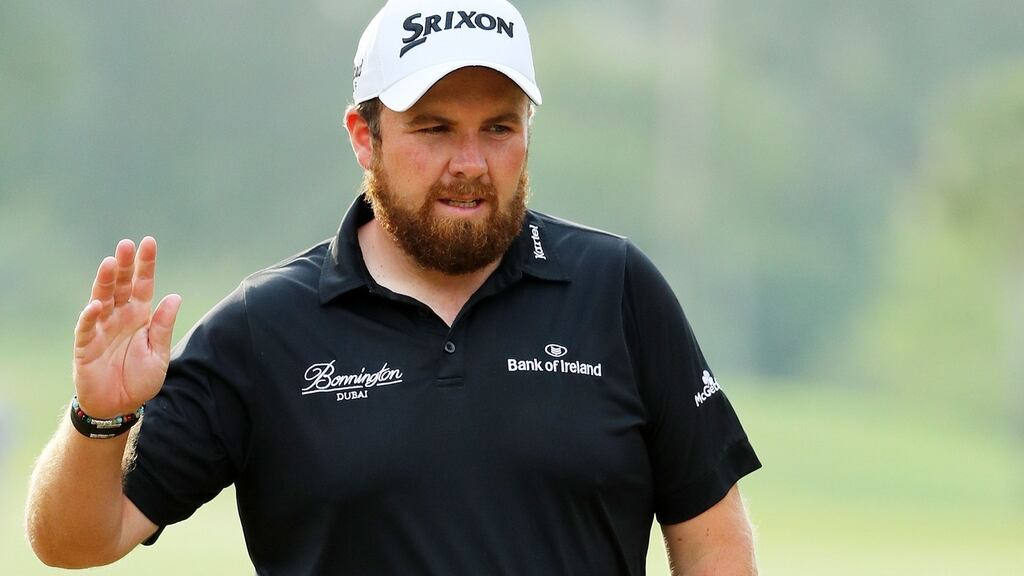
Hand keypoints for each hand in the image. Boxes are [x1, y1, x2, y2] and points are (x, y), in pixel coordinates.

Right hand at [73, 237, 181, 418]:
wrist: (119, 407)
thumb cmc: (140, 379)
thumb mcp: (159, 353)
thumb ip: (164, 326)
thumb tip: (174, 296)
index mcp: (140, 316)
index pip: (143, 284)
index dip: (145, 264)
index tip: (149, 242)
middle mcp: (120, 317)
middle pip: (121, 285)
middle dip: (124, 265)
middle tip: (126, 245)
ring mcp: (101, 329)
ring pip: (102, 299)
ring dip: (105, 281)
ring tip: (110, 263)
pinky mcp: (85, 346)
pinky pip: (87, 327)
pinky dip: (90, 315)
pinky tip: (96, 304)